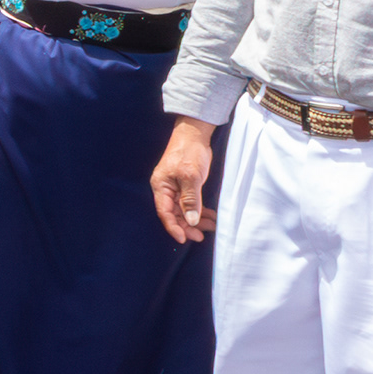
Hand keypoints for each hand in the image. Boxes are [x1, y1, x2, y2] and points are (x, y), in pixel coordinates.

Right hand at [150, 116, 218, 243]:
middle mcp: (166, 189)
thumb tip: (190, 221)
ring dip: (196, 220)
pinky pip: (191, 203)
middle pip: (174, 214)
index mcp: (161, 186)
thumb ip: (190, 200)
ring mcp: (176, 188)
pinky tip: (211, 216)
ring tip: (212, 226)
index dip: (173, 227)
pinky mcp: (186, 186)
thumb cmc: (188, 152)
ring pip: (184, 210)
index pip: (165, 212)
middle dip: (187, 226)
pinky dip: (200, 211)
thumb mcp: (190, 177)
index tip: (184, 239)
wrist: (194, 134)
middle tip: (201, 235)